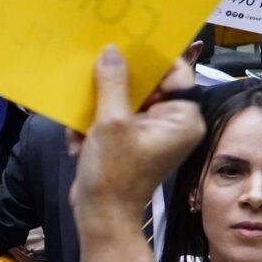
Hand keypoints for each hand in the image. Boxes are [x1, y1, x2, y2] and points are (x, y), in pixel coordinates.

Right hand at [69, 46, 205, 231]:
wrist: (100, 216)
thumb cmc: (114, 174)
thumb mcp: (111, 122)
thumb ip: (113, 82)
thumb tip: (113, 51)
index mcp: (183, 118)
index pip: (176, 73)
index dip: (152, 59)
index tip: (127, 44)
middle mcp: (173, 123)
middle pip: (147, 85)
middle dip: (114, 86)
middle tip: (94, 75)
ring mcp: (151, 133)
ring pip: (124, 100)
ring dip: (97, 110)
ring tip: (82, 127)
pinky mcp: (131, 142)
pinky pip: (114, 118)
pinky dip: (93, 126)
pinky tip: (78, 142)